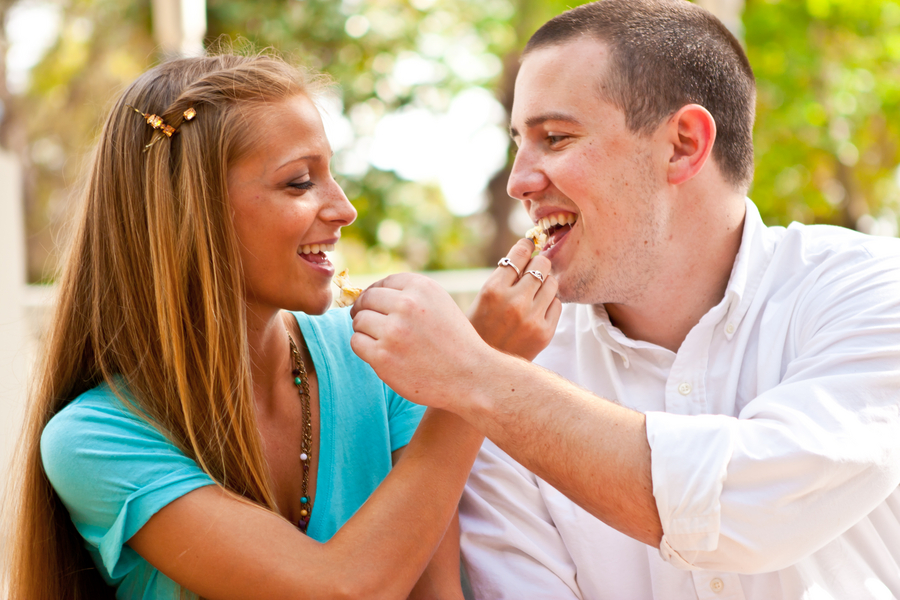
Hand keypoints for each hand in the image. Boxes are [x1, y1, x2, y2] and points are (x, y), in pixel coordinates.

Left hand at [350, 273, 490, 409]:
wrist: (471, 377)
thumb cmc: (454, 343)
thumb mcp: (439, 305)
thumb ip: (410, 296)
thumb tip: (368, 295)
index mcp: (421, 287)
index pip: (382, 283)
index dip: (376, 296)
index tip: (378, 309)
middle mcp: (406, 304)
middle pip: (366, 300)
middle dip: (366, 312)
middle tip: (374, 326)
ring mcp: (393, 331)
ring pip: (359, 321)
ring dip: (365, 331)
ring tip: (383, 342)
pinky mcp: (383, 356)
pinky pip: (357, 343)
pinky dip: (365, 348)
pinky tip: (382, 355)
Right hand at [468, 239, 561, 360]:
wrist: (482, 368)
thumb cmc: (480, 327)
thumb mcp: (482, 298)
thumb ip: (505, 276)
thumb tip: (530, 249)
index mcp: (492, 290)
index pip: (519, 253)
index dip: (525, 246)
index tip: (527, 245)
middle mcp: (513, 302)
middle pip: (541, 264)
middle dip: (537, 264)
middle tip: (533, 270)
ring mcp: (531, 318)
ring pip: (552, 283)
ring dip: (545, 284)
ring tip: (534, 293)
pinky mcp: (544, 333)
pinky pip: (557, 304)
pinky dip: (549, 304)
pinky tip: (536, 311)